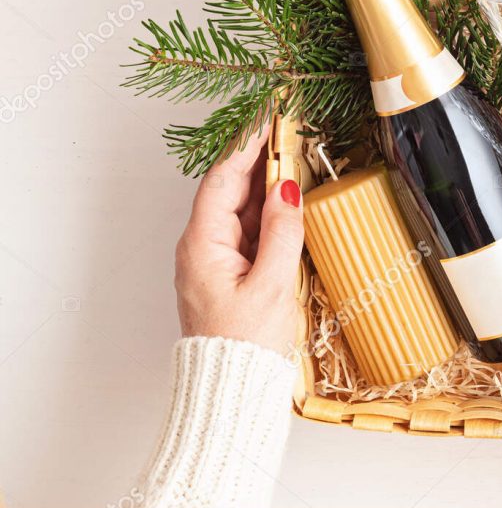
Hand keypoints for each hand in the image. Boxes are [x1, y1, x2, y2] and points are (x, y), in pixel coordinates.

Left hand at [173, 125, 303, 354]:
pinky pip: (248, 233)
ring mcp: (214, 261)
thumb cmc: (245, 344)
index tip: (266, 119)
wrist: (231, 387)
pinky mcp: (228, 274)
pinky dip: (268, 215)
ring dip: (266, 188)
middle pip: (230, 191)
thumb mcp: (272, 284)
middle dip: (259, 161)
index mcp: (203, 245)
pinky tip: (288, 207)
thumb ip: (283, 233)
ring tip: (293, 161)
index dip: (245, 146)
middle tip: (287, 132)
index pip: (222, 180)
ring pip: (241, 211)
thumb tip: (287, 190)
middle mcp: (202, 248)